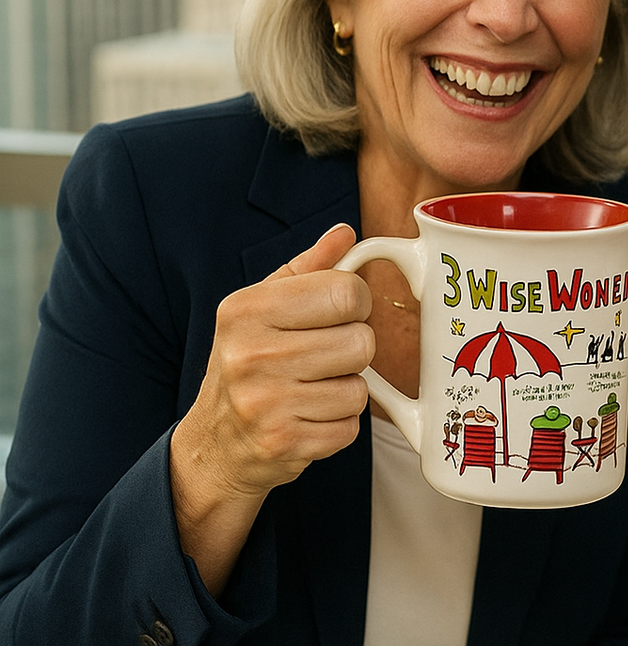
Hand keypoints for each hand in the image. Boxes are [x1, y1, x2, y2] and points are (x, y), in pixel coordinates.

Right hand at [170, 223, 375, 589]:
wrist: (215, 442)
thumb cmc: (250, 361)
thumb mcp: (265, 306)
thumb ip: (309, 268)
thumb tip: (345, 233)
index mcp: (247, 309)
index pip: (348, 292)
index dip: (356, 303)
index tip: (336, 314)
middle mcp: (251, 354)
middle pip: (362, 342)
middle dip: (353, 350)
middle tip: (323, 357)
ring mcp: (264, 403)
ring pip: (359, 389)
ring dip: (345, 390)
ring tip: (311, 389)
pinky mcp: (282, 443)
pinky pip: (350, 428)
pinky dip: (337, 425)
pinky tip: (306, 418)